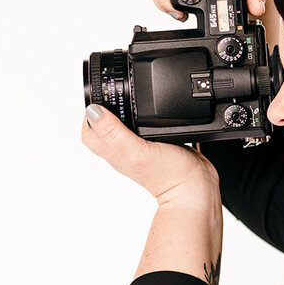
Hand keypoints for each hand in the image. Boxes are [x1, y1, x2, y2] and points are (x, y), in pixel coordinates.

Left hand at [81, 104, 219, 204]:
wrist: (194, 187)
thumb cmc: (167, 175)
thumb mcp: (135, 150)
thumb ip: (113, 131)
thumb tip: (93, 110)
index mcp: (114, 150)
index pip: (89, 132)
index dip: (91, 114)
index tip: (102, 100)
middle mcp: (124, 150)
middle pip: (104, 129)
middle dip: (106, 110)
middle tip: (115, 97)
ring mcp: (141, 150)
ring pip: (124, 129)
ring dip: (125, 115)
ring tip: (130, 103)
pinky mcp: (158, 147)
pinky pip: (145, 132)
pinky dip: (145, 122)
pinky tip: (153, 118)